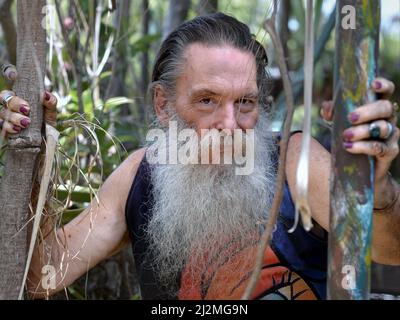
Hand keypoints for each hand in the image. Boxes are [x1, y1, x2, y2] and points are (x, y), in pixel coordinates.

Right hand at [0, 64, 57, 135]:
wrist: (45, 140)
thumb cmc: (46, 121)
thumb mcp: (51, 111)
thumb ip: (51, 102)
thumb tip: (45, 95)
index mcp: (21, 93)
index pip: (9, 77)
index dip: (8, 72)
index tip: (14, 76)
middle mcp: (11, 102)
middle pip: (4, 96)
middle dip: (14, 102)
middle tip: (27, 109)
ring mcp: (6, 114)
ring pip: (2, 111)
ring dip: (13, 117)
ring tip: (26, 122)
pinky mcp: (5, 127)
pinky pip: (1, 125)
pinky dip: (9, 127)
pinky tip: (17, 129)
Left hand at [320, 77, 398, 207]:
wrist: (360, 169)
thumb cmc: (351, 139)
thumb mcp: (339, 124)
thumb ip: (333, 113)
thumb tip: (327, 107)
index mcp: (377, 108)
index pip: (386, 92)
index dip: (383, 86)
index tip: (373, 85)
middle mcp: (388, 119)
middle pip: (385, 108)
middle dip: (367, 111)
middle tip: (350, 118)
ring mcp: (391, 136)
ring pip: (382, 128)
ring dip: (362, 131)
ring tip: (345, 136)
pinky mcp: (390, 152)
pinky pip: (379, 147)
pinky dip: (363, 147)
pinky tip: (349, 147)